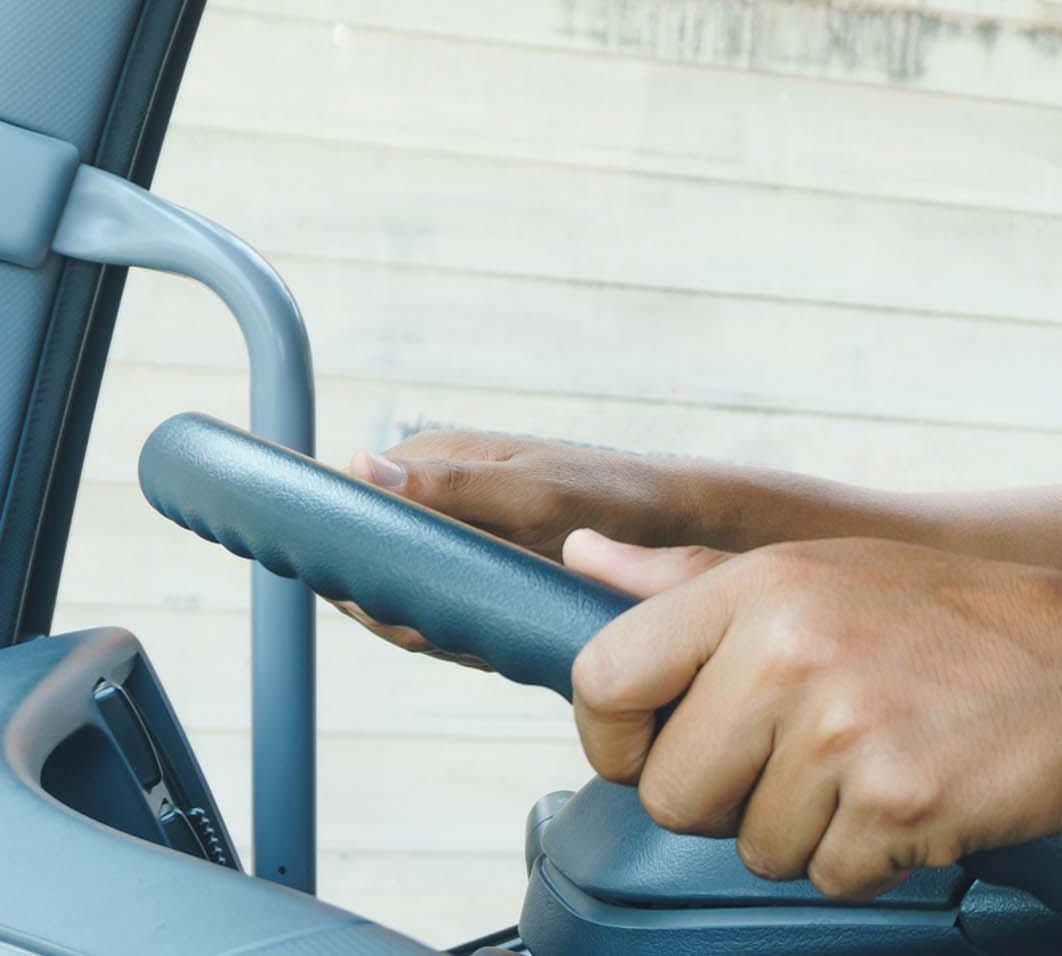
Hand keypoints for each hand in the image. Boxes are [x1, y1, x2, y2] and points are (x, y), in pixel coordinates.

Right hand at [335, 429, 702, 662]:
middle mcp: (430, 497)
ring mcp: (449, 536)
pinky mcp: (473, 570)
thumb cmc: (608, 496)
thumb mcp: (531, 493)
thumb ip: (449, 485)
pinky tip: (495, 644)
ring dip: (431, 625)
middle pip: (367, 563)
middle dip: (396, 604)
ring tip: (485, 634)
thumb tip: (358, 466)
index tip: (375, 597)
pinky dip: (461, 635)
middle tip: (455, 623)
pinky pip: (440, 612)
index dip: (347, 556)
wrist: (673, 524)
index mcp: (430, 459)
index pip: (347, 507)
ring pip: (401, 596)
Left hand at [563, 531, 1061, 900]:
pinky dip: (876, 856)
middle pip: (670, 791)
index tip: (679, 742)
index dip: (626, 735)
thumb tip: (582, 557)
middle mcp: (792, 648)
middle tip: (818, 756)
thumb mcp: (831, 572)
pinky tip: (926, 794)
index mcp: (763, 586)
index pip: (603, 680)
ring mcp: (844, 727)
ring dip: (814, 831)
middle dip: (732, 799)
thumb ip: (696, 580)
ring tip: (888, 763)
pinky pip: (831, 875)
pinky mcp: (897, 800)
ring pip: (754, 846)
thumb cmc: (966, 622)